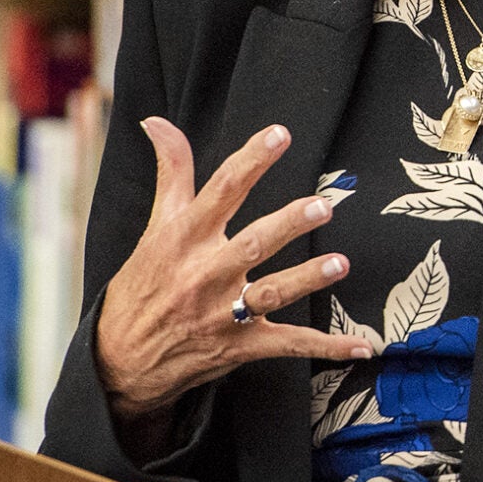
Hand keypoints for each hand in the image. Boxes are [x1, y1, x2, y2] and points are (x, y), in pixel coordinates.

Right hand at [96, 119, 371, 432]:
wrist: (120, 360)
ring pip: (270, 293)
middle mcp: (203, 273)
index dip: (250, 162)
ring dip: (306, 279)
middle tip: (323, 206)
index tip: (279, 134)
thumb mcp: (155, 228)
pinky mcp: (239, 346)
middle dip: (287, 225)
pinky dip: (327, 346)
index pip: (220, 191)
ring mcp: (222, 313)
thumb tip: (158, 121)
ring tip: (339, 263)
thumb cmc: (143, 286)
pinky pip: (289, 344)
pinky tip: (362, 346)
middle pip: (250, 243)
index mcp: (183, 239)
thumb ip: (171, 174)